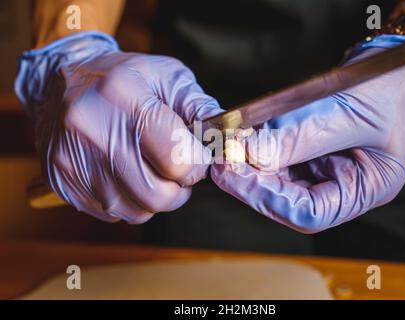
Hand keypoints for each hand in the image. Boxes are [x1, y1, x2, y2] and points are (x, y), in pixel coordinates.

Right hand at [16, 32, 221, 222]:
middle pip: (158, 194)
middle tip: (179, 172)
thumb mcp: (166, 76)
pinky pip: (113, 213)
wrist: (60, 83)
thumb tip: (228, 142)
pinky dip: (129, 201)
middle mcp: (93, 130)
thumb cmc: (122, 78)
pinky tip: (125, 174)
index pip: (177, 158)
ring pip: (137, 211)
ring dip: (155, 197)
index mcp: (125, 96)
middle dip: (180, 189)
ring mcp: (74, 160)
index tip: (198, 159)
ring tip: (151, 170)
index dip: (198, 166)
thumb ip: (200, 108)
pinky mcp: (63, 182)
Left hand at [212, 35, 404, 232]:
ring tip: (228, 147)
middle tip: (222, 160)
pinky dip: (261, 147)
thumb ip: (303, 136)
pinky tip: (244, 136)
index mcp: (363, 189)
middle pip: (288, 197)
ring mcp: (325, 166)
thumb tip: (252, 154)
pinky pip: (281, 153)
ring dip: (251, 164)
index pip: (310, 213)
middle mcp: (341, 184)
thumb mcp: (352, 113)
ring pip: (280, 176)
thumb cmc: (394, 88)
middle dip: (252, 181)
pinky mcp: (312, 147)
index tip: (237, 175)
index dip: (268, 198)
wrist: (402, 64)